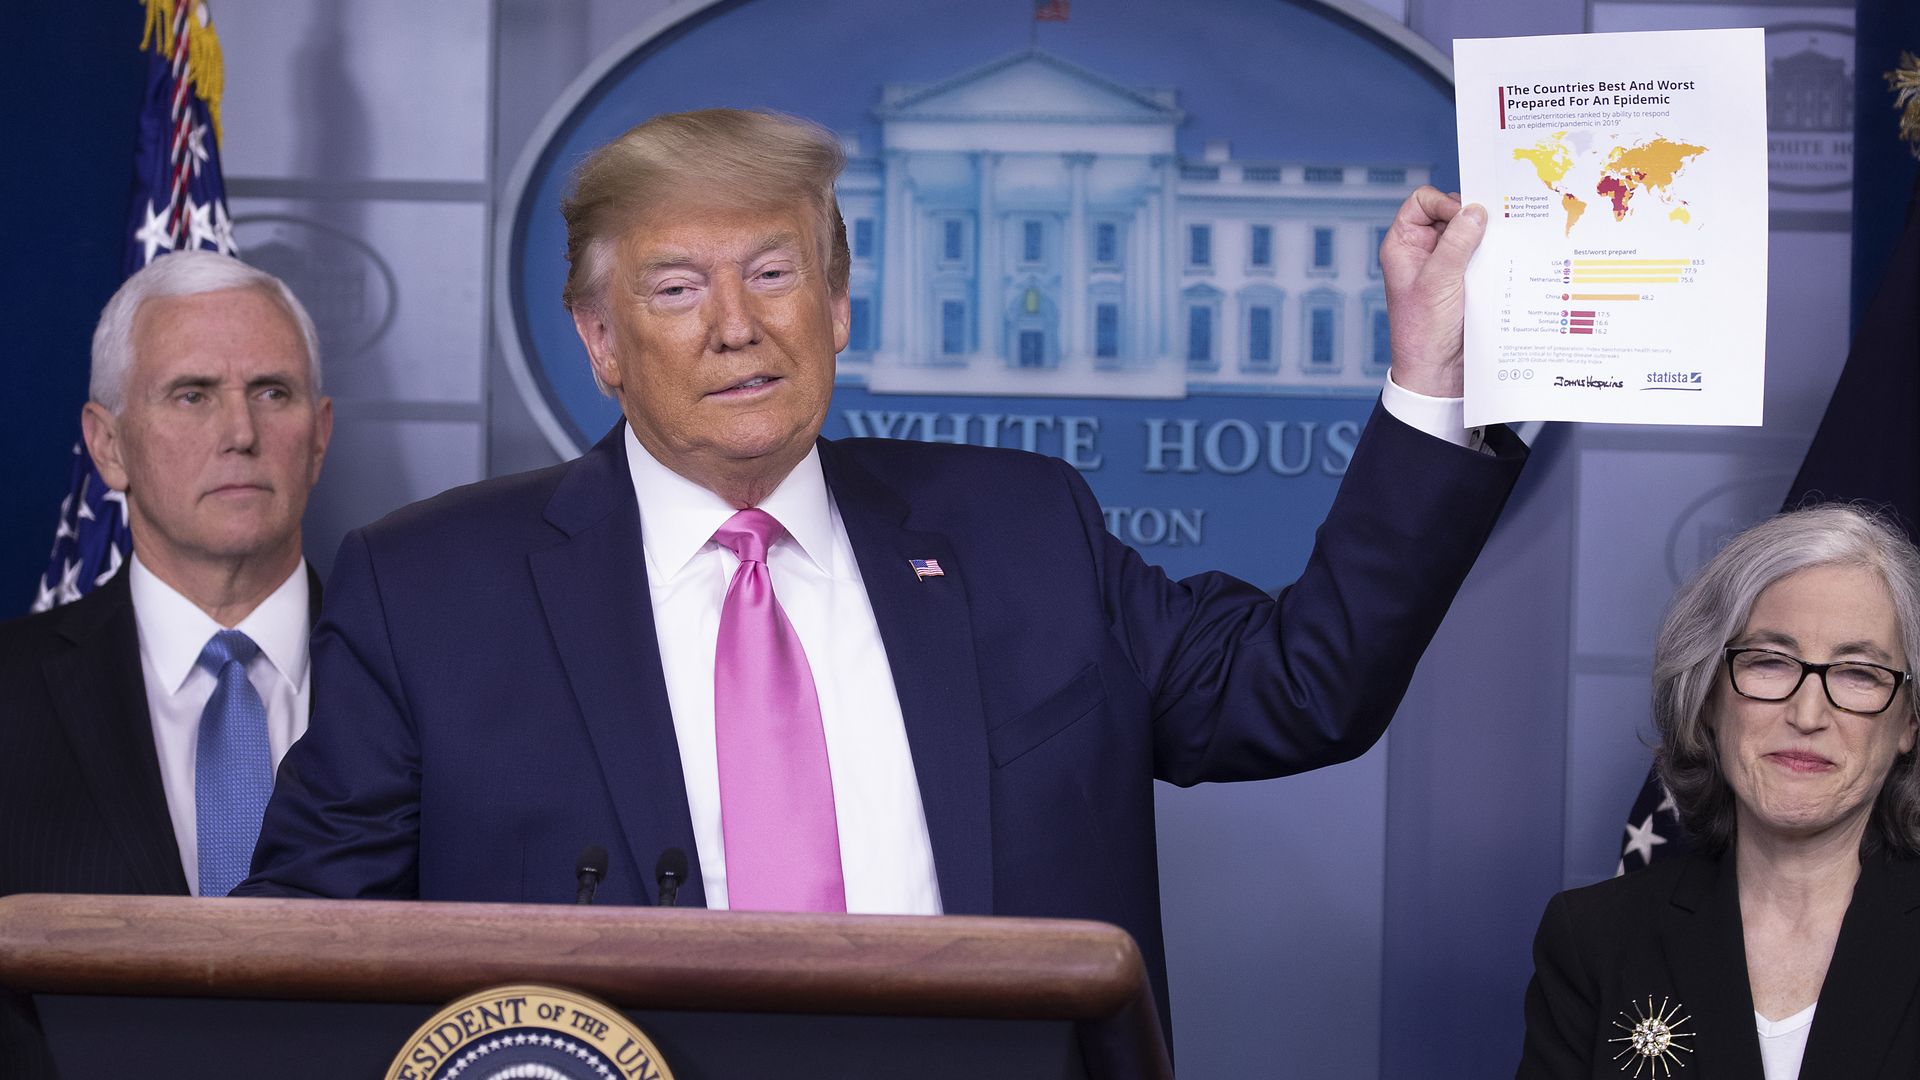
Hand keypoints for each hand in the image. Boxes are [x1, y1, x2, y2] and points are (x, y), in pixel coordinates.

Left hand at [1380, 186, 1486, 397]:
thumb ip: (1456, 244)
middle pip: (1452, 214)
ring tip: (1507, 244)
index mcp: (1404, 245)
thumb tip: (1476, 210)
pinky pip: (1485, 256)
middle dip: (1474, 218)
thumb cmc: (1424, 332)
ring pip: (1472, 235)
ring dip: (1489, 238)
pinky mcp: (1468, 280)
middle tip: (1497, 226)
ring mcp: (1447, 265)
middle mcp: (1424, 251)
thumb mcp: (1438, 283)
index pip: (1423, 201)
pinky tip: (1511, 259)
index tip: (1466, 220)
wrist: (1438, 374)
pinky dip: (1497, 255)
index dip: (1445, 204)